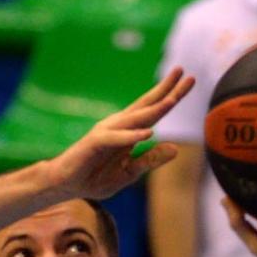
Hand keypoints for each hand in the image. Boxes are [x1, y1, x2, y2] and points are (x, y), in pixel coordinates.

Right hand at [50, 69, 194, 199]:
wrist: (65, 184)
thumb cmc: (96, 177)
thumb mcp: (130, 172)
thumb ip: (150, 160)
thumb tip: (175, 149)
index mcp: (130, 130)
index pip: (154, 110)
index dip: (172, 96)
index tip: (191, 80)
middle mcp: (120, 125)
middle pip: (147, 105)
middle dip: (166, 89)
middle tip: (184, 72)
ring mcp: (107, 132)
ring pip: (135, 118)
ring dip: (154, 109)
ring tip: (173, 100)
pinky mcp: (95, 143)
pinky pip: (116, 139)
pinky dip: (131, 136)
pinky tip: (148, 133)